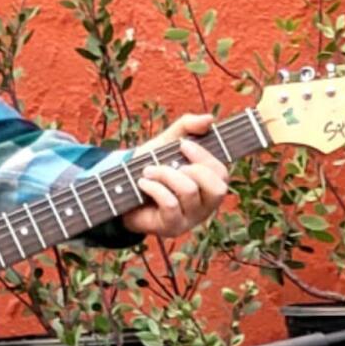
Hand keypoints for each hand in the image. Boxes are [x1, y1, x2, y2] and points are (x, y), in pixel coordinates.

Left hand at [120, 113, 229, 239]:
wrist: (122, 190)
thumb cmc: (152, 165)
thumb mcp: (167, 141)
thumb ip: (187, 126)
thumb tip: (209, 119)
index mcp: (210, 184)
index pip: (222, 173)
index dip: (204, 156)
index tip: (183, 144)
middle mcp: (206, 204)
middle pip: (217, 187)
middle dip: (191, 168)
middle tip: (168, 163)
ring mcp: (190, 218)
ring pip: (189, 191)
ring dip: (165, 174)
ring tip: (148, 171)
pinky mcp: (172, 226)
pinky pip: (171, 204)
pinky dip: (154, 188)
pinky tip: (142, 183)